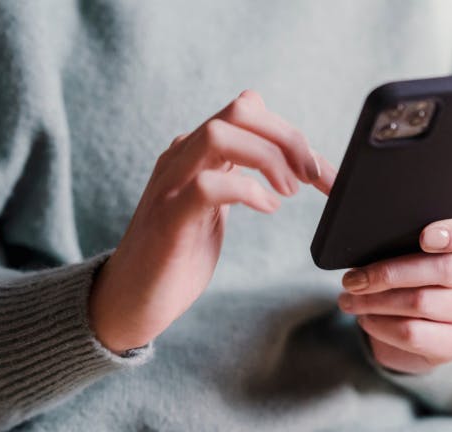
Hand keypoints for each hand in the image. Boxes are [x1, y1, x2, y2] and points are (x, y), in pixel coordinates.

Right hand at [89, 90, 335, 352]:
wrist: (130, 299)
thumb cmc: (177, 257)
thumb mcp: (214, 209)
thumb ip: (237, 180)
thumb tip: (286, 167)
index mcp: (195, 153)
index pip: (248, 111)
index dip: (291, 134)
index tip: (320, 171)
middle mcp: (181, 159)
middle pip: (240, 110)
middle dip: (288, 138)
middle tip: (312, 177)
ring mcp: (171, 185)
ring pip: (220, 134)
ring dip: (268, 159)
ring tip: (288, 193)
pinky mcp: (168, 219)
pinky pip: (208, 185)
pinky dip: (247, 191)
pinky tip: (266, 208)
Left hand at [338, 210, 451, 373]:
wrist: (414, 334)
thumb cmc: (400, 278)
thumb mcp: (393, 247)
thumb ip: (372, 216)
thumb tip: (322, 177)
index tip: (426, 236)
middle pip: (441, 267)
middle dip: (386, 272)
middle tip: (350, 279)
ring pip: (419, 302)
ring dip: (373, 301)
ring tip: (347, 298)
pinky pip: (412, 332)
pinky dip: (379, 325)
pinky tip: (365, 318)